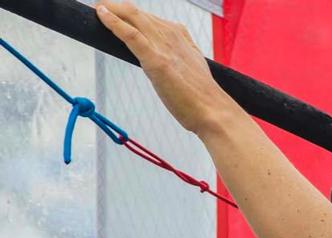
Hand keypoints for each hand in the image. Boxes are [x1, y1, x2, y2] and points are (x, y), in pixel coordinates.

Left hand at [96, 2, 234, 135]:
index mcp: (181, 37)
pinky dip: (113, 22)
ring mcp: (163, 46)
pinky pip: (130, 34)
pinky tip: (101, 15)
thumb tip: (169, 58)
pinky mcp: (155, 59)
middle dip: (116, 7)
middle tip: (100, 8)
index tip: (117, 15)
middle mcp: (171, 36)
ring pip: (132, 17)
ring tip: (96, 9)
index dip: (131, 15)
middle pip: (137, 13)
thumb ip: (180, 57)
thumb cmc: (203, 97)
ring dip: (111, 10)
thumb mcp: (192, 68)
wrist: (214, 111)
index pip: (150, 19)